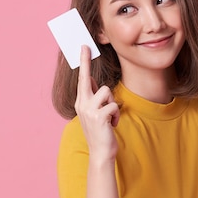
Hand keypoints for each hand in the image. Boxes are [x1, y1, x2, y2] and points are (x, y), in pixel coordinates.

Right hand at [74, 45, 119, 159]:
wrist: (101, 152)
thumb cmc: (100, 132)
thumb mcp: (94, 113)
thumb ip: (92, 97)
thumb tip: (91, 80)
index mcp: (80, 103)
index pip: (82, 79)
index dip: (83, 63)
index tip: (83, 47)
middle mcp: (81, 105)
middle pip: (86, 78)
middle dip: (85, 62)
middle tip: (85, 45)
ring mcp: (89, 111)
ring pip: (106, 91)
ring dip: (113, 103)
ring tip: (111, 116)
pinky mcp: (99, 117)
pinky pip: (113, 105)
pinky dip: (117, 115)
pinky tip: (113, 124)